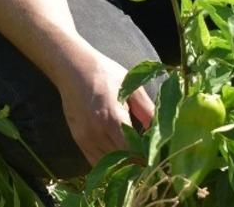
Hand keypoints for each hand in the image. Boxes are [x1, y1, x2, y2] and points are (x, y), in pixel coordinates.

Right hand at [57, 49, 154, 165]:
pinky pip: (95, 162)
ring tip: (137, 159)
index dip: (145, 157)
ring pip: (108, 165)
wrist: (73, 67)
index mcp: (112, 118)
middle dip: (137, 162)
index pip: (132, 151)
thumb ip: (146, 110)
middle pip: (121, 161)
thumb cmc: (105, 73)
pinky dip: (109, 164)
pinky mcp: (78, 140)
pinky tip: (119, 157)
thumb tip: (161, 131)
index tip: (157, 156)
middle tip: (151, 159)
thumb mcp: (130, 86)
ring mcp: (85, 138)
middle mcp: (96, 132)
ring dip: (123, 165)